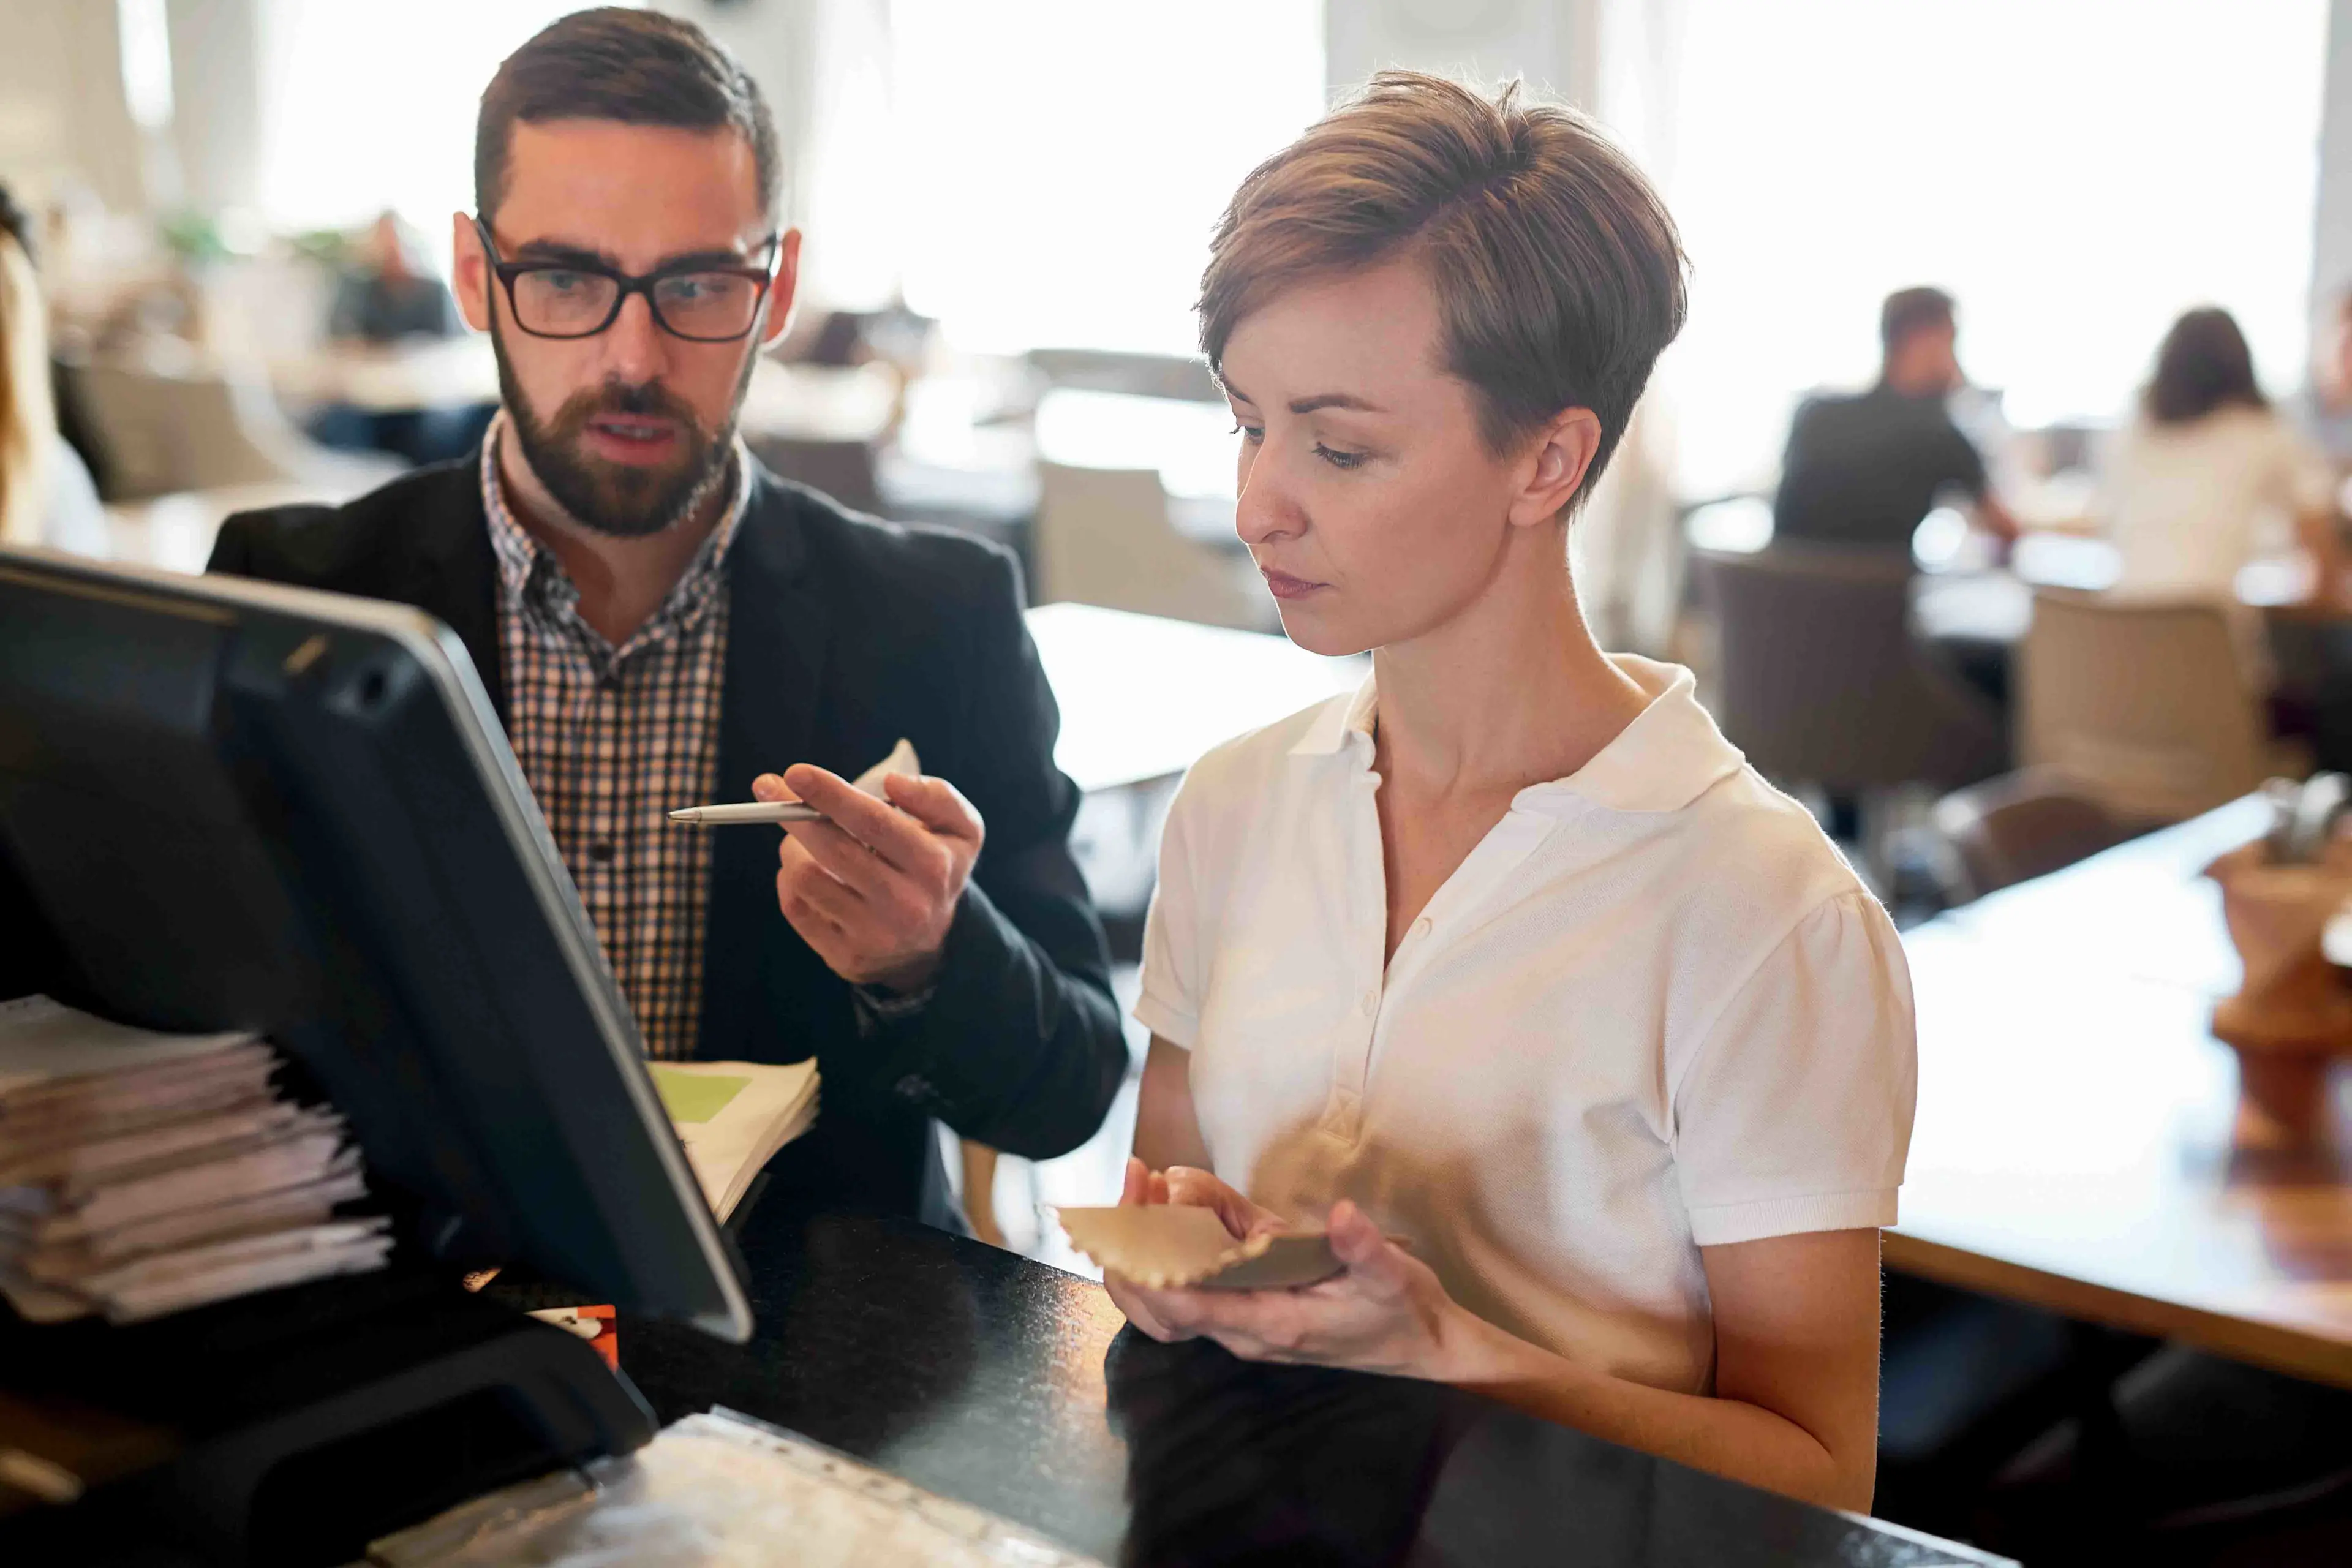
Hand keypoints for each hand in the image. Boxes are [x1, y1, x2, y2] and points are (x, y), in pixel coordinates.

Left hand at [757, 763, 982, 992]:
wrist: (936, 942)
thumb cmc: (937, 869)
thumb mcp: (961, 829)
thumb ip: (936, 795)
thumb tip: (892, 783)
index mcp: (933, 866)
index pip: (874, 822)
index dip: (831, 794)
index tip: (796, 772)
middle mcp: (906, 905)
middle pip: (834, 851)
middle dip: (794, 814)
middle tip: (766, 786)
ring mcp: (873, 935)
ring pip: (807, 880)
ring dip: (793, 848)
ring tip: (800, 837)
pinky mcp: (845, 956)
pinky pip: (796, 908)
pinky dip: (789, 880)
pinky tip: (802, 869)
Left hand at [1103, 1160, 1464, 1380]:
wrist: (1422, 1344)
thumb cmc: (1403, 1311)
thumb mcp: (1392, 1275)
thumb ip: (1363, 1249)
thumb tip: (1343, 1217)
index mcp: (1270, 1323)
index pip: (1186, 1306)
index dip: (1148, 1264)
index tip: (1139, 1209)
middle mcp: (1245, 1330)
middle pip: (1160, 1304)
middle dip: (1132, 1248)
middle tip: (1136, 1182)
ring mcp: (1243, 1323)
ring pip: (1168, 1298)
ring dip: (1146, 1246)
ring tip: (1145, 1184)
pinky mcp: (1247, 1309)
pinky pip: (1190, 1287)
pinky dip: (1169, 1250)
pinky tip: (1171, 1204)